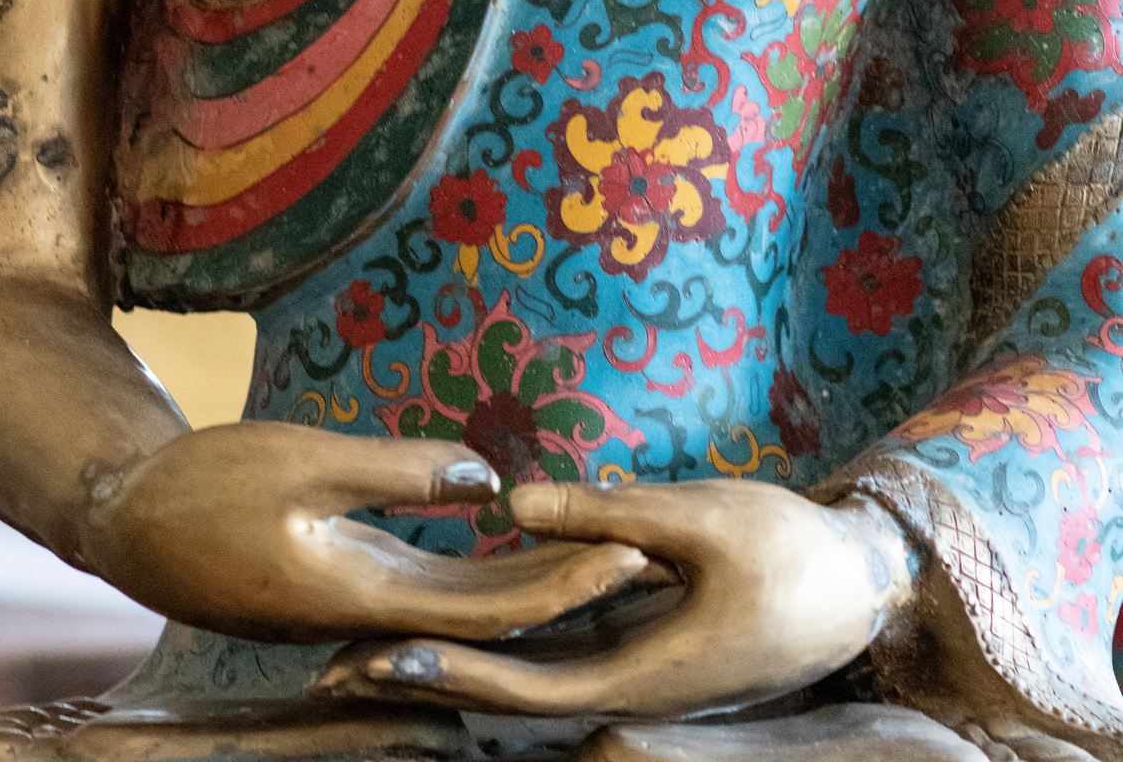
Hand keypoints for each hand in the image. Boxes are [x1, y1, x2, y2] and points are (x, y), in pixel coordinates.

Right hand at [82, 423, 648, 643]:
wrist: (129, 520)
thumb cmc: (205, 483)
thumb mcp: (301, 459)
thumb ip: (394, 470)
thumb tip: (489, 479)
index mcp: (362, 597)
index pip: (491, 607)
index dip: (566, 581)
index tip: (629, 547)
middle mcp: (369, 615)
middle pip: (492, 614)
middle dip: (571, 584)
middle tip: (650, 550)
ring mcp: (357, 602)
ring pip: (466, 602)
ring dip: (536, 579)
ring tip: (606, 544)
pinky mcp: (345, 582)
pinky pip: (434, 585)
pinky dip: (487, 568)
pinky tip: (520, 541)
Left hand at [317, 480, 915, 719]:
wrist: (860, 587)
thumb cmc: (793, 549)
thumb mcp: (703, 517)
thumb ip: (607, 512)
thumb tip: (508, 504)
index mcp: (638, 672)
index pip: (518, 682)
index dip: (444, 670)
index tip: (374, 654)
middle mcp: (625, 685)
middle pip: (505, 689)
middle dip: (424, 677)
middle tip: (334, 665)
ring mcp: (632, 670)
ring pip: (524, 673)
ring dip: (452, 664)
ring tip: (370, 647)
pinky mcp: (640, 647)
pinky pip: (554, 650)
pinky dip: (498, 639)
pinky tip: (457, 617)